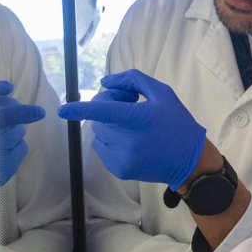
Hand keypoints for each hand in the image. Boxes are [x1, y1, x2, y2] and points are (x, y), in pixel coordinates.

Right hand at [0, 79, 44, 197]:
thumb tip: (8, 86)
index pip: (9, 115)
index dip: (26, 111)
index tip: (40, 112)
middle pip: (16, 124)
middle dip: (8, 115)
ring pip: (20, 137)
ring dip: (10, 130)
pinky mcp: (3, 175)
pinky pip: (20, 152)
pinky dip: (13, 146)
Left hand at [58, 69, 204, 188]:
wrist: (190, 160)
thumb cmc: (176, 122)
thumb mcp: (161, 93)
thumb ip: (132, 80)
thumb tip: (104, 83)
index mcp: (138, 118)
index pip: (102, 111)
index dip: (79, 109)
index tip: (61, 110)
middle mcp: (128, 140)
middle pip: (99, 120)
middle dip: (108, 109)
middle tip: (128, 105)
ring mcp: (123, 158)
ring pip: (99, 135)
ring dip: (108, 126)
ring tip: (131, 125)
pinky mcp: (119, 170)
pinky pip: (102, 149)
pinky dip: (110, 142)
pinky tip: (131, 141)